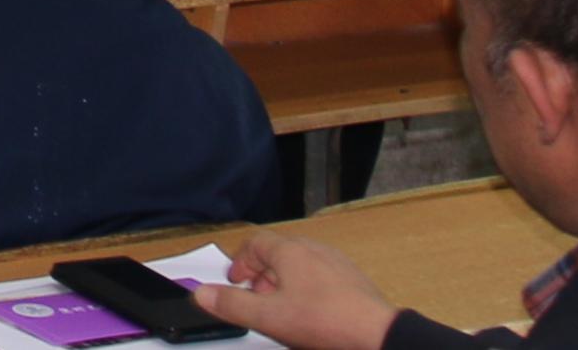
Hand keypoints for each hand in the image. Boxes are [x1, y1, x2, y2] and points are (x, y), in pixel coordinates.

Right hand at [204, 232, 395, 349]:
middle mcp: (314, 250)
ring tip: (281, 311)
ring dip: (283, 283)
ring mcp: (336, 264)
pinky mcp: (352, 281)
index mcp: (291, 251)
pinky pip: (320, 277)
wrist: (376, 335)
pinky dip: (306, 290)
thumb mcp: (269, 318)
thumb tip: (202, 295)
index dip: (240, 262)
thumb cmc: (325, 322)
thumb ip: (233, 306)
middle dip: (261, 276)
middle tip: (255, 300)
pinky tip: (309, 316)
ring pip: (300, 265)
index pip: (256, 243)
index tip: (235, 283)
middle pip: (278, 253)